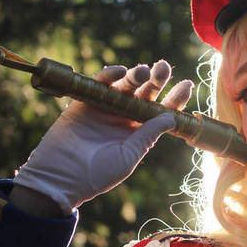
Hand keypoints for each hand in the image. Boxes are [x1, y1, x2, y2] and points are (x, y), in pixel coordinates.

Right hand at [12, 60, 192, 213]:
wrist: (59, 178)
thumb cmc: (96, 175)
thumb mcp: (128, 156)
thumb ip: (147, 135)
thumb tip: (171, 116)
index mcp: (139, 132)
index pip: (161, 111)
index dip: (175, 99)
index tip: (187, 85)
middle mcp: (125, 117)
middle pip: (145, 93)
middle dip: (157, 79)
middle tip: (164, 67)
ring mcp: (105, 108)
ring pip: (125, 85)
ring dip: (135, 75)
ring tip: (142, 71)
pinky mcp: (84, 102)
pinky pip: (99, 84)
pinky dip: (109, 75)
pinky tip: (119, 71)